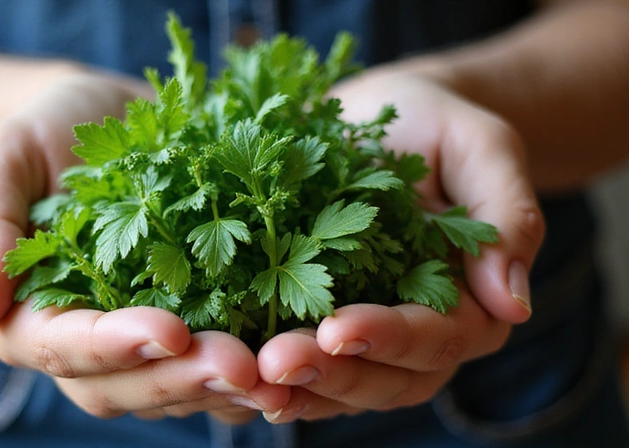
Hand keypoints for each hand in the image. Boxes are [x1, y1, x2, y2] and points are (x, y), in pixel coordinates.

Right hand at [0, 71, 288, 422]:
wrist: (109, 119)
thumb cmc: (47, 131)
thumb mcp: (2, 160)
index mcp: (32, 313)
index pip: (64, 346)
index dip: (115, 346)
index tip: (170, 330)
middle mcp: (88, 341)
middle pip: (127, 385)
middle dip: (183, 378)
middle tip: (242, 367)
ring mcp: (143, 339)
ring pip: (177, 388)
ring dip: (227, 387)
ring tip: (279, 373)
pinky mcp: (192, 323)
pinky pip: (217, 363)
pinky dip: (254, 369)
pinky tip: (298, 359)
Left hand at [256, 72, 544, 421]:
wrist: (384, 117)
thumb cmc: (437, 125)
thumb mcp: (482, 148)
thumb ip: (508, 216)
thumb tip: (513, 304)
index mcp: (471, 299)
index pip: (438, 336)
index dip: (389, 338)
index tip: (336, 329)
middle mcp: (421, 329)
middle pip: (387, 379)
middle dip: (331, 375)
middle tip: (273, 364)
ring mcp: (369, 330)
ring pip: (343, 385)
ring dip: (296, 387)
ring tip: (247, 377)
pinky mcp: (321, 319)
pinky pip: (304, 364)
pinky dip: (273, 376)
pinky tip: (234, 374)